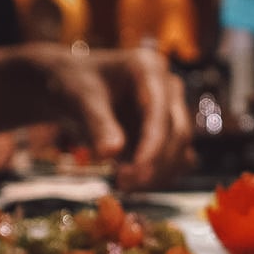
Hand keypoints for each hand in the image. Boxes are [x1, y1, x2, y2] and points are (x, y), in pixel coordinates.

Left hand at [0, 42, 195, 190]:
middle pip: (178, 133)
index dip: (153, 146)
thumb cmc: (75, 83)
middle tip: (125, 184)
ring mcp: (171, 111)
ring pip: (180, 151)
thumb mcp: (81, 98)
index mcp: (148, 68)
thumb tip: (112, 153)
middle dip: (155, 164)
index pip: (160, 113)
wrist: (72, 86)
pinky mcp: (168, 133)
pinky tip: (133, 181)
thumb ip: (98, 123)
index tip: (137, 173)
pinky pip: (174, 160)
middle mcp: (167, 88)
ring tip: (124, 184)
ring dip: (158, 174)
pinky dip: (158, 175)